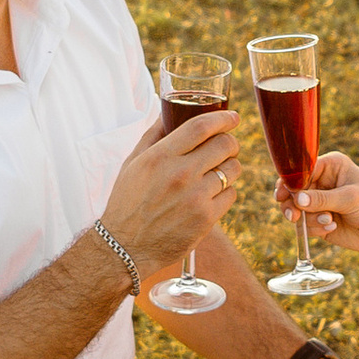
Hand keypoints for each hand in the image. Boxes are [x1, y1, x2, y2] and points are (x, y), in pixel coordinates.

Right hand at [102, 107, 239, 282]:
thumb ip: (153, 136)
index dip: (223, 118)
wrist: (125, 246)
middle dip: (230, 142)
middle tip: (227, 146)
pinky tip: (212, 195)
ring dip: (230, 167)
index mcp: (161, 156)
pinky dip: (226, 192)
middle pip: (224, 145)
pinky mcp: (206, 218)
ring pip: (233, 169)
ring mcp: (195, 197)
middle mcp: (180, 174)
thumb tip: (168, 112)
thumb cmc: (127, 201)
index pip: (201, 126)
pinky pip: (231, 194)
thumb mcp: (133, 163)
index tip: (233, 117)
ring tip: (217, 172)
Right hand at [292, 150, 358, 260]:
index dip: (290, 181)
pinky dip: (314, 229)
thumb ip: (323, 199)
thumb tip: (297, 199)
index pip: (301, 169)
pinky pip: (305, 225)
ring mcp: (321, 203)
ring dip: (308, 219)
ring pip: (296, 210)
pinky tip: (333, 228)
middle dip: (292, 204)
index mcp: (331, 166)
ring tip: (328, 222)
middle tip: (294, 215)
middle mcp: (323, 183)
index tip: (285, 195)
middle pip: (292, 190)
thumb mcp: (351, 199)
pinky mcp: (321, 222)